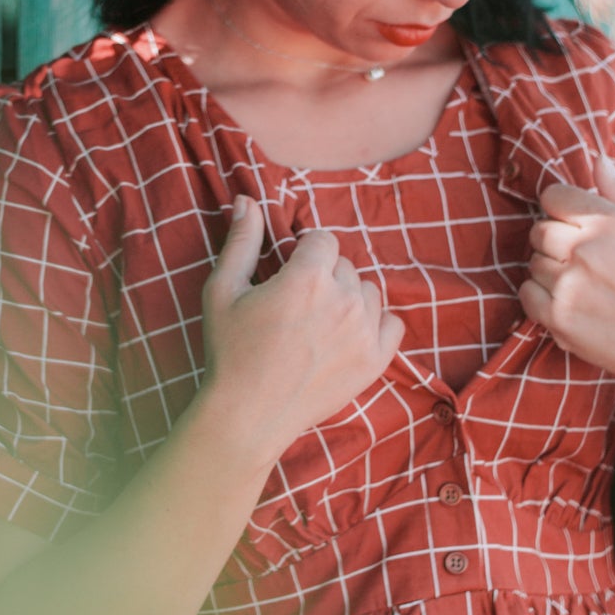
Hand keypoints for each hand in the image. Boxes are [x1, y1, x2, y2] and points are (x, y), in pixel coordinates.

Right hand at [201, 196, 404, 463]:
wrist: (248, 415)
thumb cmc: (230, 351)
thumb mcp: (223, 290)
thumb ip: (241, 241)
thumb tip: (247, 200)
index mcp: (309, 277)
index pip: (323, 240)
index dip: (303, 253)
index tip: (288, 274)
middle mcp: (344, 300)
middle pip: (344, 265)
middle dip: (323, 276)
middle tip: (296, 306)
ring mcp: (364, 332)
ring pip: (368, 292)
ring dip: (348, 298)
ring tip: (318, 323)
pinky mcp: (376, 361)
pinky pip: (392, 324)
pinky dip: (374, 324)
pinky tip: (347, 335)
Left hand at [520, 153, 614, 400]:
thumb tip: (598, 160)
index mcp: (611, 221)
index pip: (553, 195)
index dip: (563, 209)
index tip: (577, 225)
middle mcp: (587, 249)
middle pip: (539, 229)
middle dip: (556, 241)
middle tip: (584, 261)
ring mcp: (570, 284)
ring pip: (533, 262)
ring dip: (550, 272)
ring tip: (584, 286)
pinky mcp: (559, 317)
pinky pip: (527, 293)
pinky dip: (541, 298)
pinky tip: (572, 304)